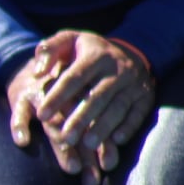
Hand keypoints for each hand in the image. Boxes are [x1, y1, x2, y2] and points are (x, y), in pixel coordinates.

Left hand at [32, 31, 155, 184]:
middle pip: (98, 96)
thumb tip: (37, 72)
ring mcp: (134, 83)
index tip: (41, 114)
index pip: (74, 78)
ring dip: (103, 127)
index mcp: (95, 55)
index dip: (58, 96)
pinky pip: (139, 113)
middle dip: (81, 118)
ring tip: (88, 144)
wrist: (131, 49)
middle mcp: (117, 69)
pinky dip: (129, 126)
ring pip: (118, 107)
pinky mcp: (146, 95)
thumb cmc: (88, 50)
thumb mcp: (68, 40)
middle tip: (65, 138)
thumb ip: (48, 50)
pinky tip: (116, 140)